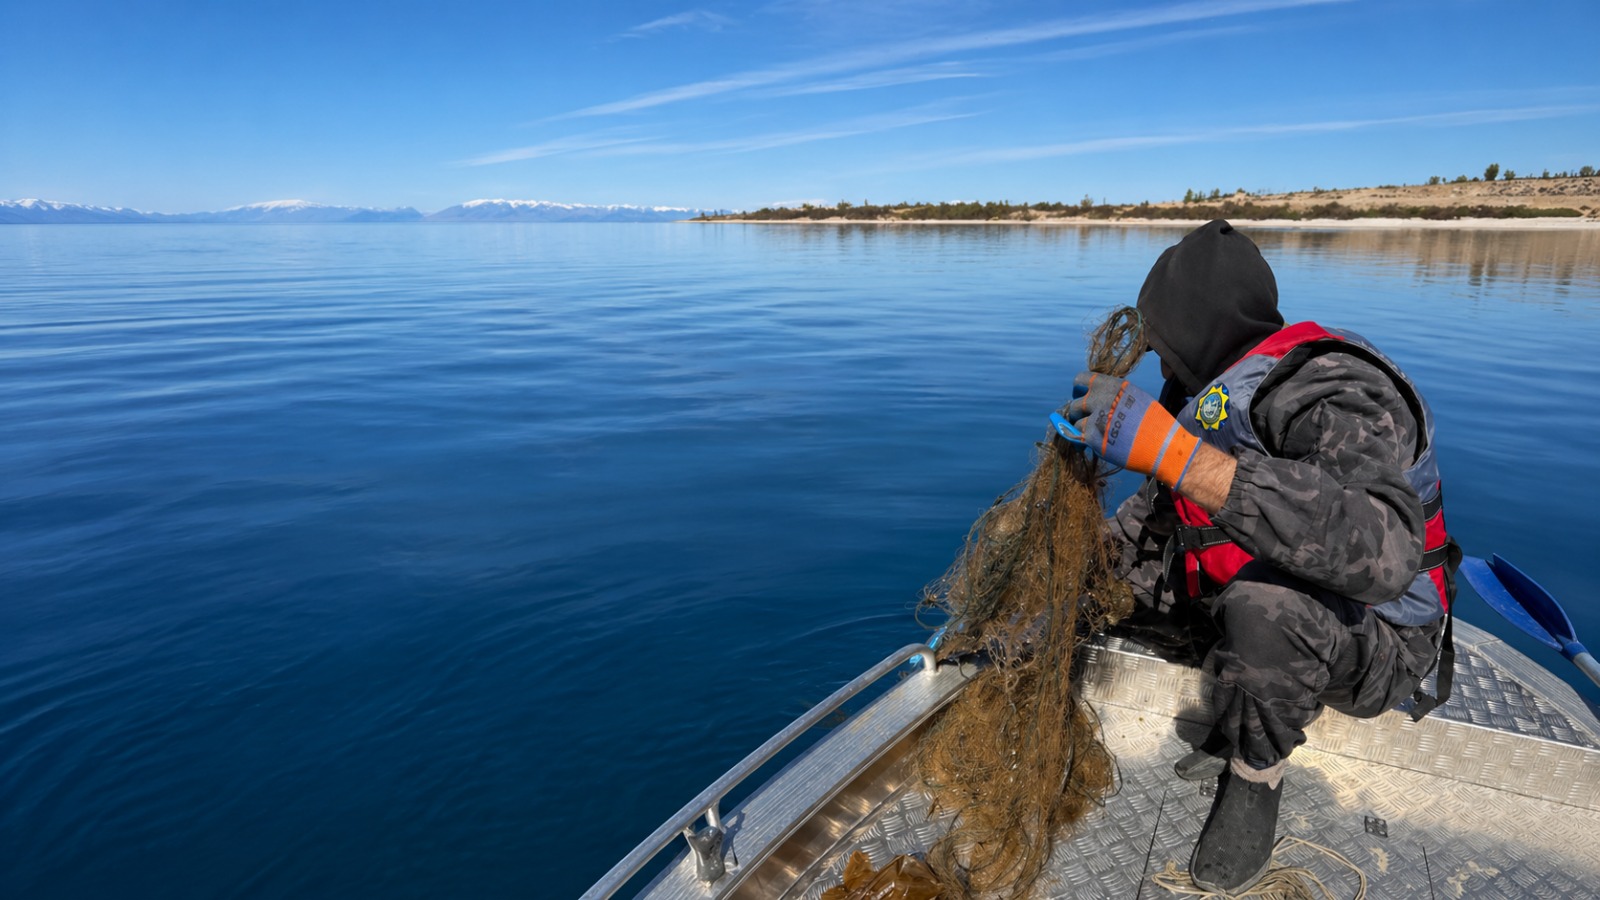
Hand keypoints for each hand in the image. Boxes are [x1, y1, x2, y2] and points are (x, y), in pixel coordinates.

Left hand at [1066, 371, 1200, 489]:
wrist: (1163, 445)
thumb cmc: (1154, 424)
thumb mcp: (1135, 398)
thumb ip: (1113, 396)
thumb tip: (1093, 400)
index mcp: (1113, 386)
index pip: (1081, 379)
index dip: (1078, 391)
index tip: (1082, 398)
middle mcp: (1102, 398)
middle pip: (1075, 404)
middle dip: (1077, 415)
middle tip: (1084, 422)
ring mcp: (1096, 417)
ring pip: (1076, 423)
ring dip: (1081, 430)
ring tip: (1093, 436)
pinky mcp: (1093, 436)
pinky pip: (1078, 437)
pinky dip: (1082, 443)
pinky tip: (1088, 446)